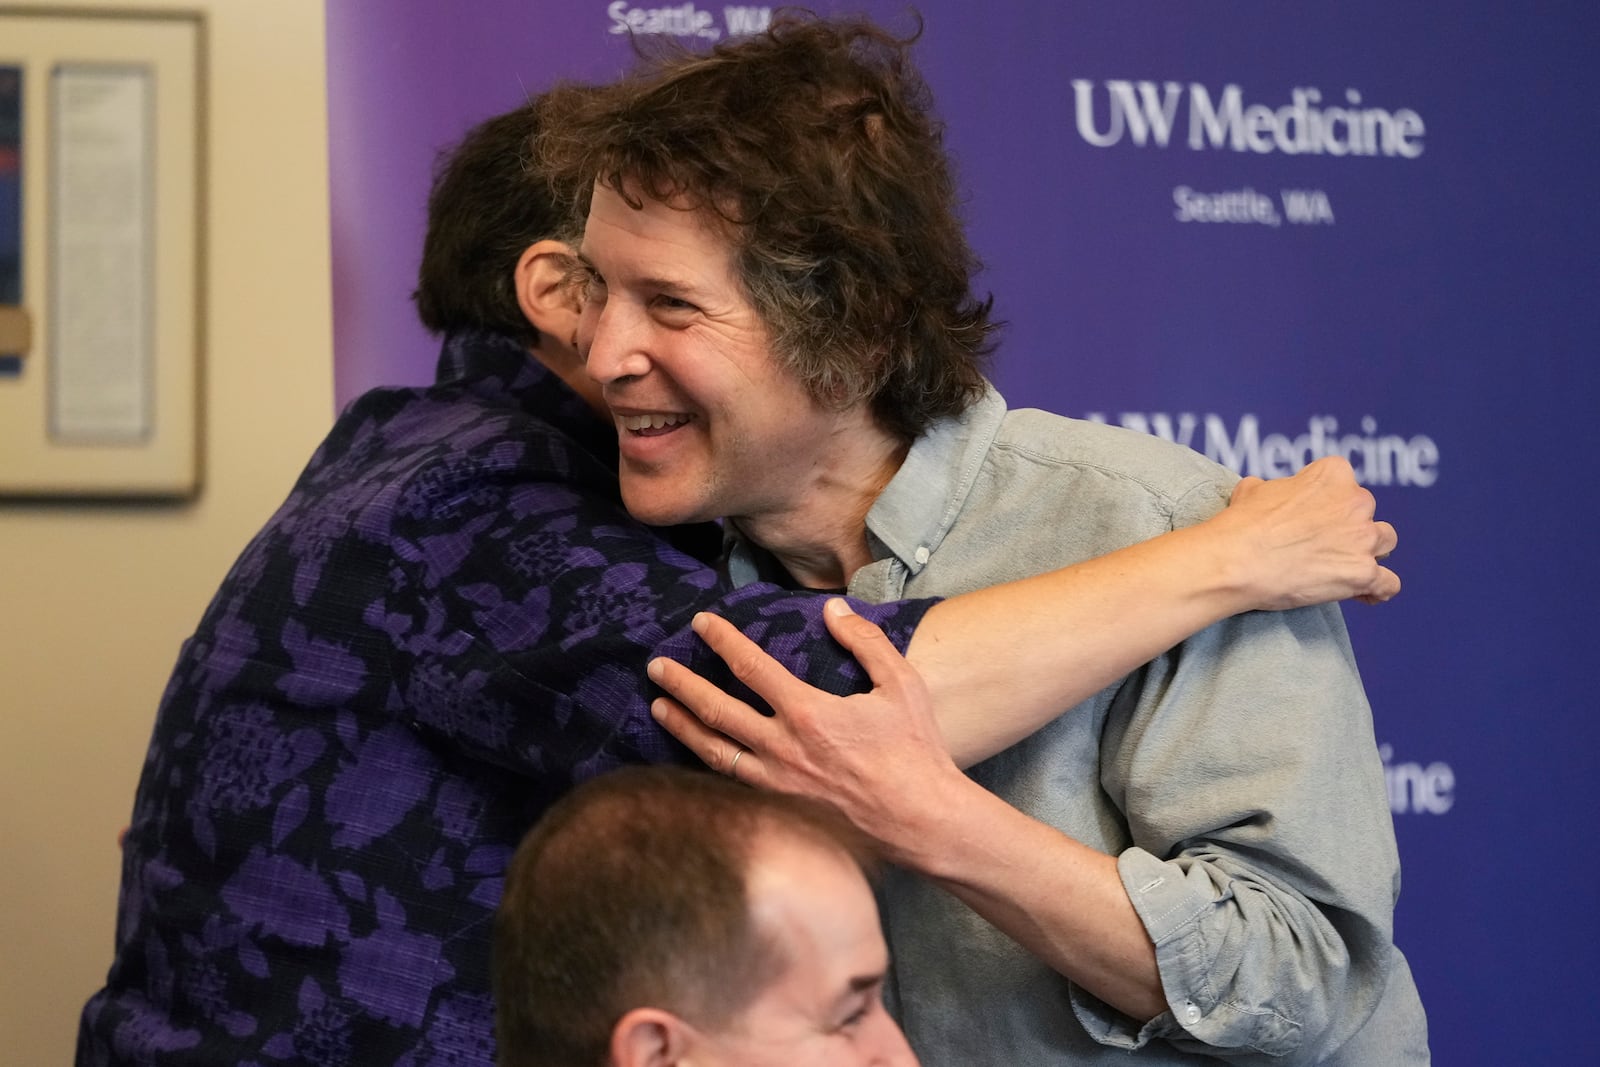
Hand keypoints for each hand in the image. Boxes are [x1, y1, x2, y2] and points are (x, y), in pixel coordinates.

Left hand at [649, 599, 963, 854]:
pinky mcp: (779, 811)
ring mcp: (776, 785)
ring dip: (681, 726)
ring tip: (658, 708)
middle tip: (657, 666)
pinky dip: (704, 768)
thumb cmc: (916, 751)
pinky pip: (730, 785)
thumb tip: (833, 609)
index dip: (722, 641)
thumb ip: (866, 641)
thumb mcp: (901, 685)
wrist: (922, 821)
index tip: (701, 623)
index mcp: (808, 714)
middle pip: (715, 710)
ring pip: (713, 752)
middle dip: (681, 684)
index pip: (750, 667)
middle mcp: (782, 749)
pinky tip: (694, 757)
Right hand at [1221, 455, 1399, 607]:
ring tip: (1346, 565)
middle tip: (1320, 542)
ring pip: (1385, 541)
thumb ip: (1275, 489)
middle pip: (1364, 511)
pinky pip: (1388, 583)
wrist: (1235, 563)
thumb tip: (1270, 496)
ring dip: (1368, 551)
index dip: (1325, 498)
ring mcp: (1362, 539)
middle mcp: (1355, 502)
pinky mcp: (1363, 574)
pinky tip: (1365, 593)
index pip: (1341, 480)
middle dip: (1347, 525)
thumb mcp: (1252, 489)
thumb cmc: (1241, 525)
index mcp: (1331, 475)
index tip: (1309, 514)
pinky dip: (1378, 589)